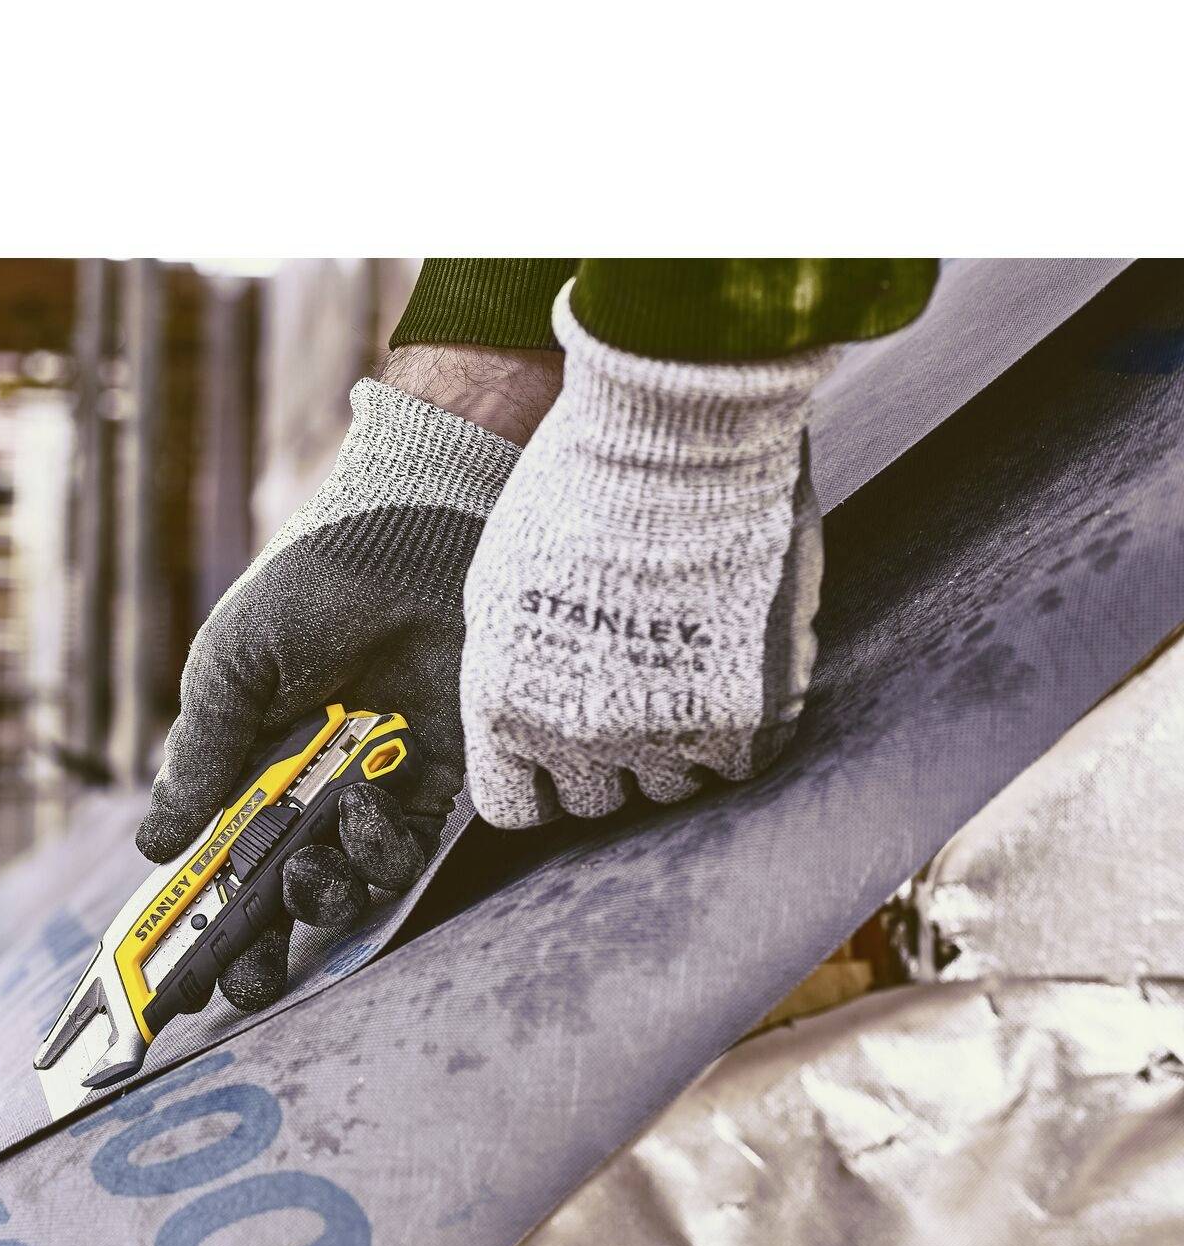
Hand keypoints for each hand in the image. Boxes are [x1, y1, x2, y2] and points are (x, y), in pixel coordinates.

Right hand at [137, 374, 524, 1008]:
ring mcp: (368, 795)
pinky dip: (381, 850)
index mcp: (241, 769)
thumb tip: (152, 847)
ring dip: (321, 894)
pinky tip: (369, 807)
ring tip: (313, 860)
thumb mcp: (228, 669)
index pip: (212, 866)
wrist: (413, 537)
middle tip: (250, 965)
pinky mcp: (435, 787)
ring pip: (341, 891)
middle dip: (261, 945)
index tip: (179, 985)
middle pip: (275, 900)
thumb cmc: (305, 591)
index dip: (198, 926)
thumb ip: (198, 761)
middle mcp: (303, 793)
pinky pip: (402, 855)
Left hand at [461, 281, 836, 826]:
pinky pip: (742, 762)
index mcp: (501, 708)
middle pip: (597, 800)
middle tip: (639, 688)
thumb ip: (511, 667)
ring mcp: (657, 733)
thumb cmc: (580, 488)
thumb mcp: (501, 584)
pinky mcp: (739, 718)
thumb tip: (521, 715)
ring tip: (690, 659)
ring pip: (671, 786)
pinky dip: (745, 724)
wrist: (671, 439)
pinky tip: (737, 661)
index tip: (567, 753)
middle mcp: (573, 736)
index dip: (543, 783)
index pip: (515, 806)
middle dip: (613, 756)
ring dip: (680, 738)